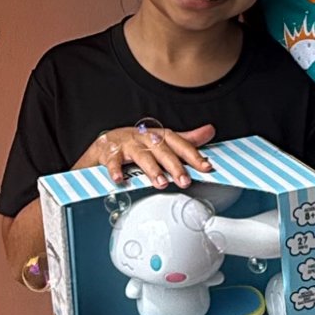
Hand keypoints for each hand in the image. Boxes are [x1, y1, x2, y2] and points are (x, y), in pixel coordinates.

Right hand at [85, 122, 215, 188]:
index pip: (178, 143)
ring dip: (152, 169)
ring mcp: (127, 145)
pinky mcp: (109, 152)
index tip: (205, 166)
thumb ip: (185, 139)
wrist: (105, 142)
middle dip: (174, 166)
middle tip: (185, 181)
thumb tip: (209, 131)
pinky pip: (113, 161)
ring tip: (161, 183)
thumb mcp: (162, 140)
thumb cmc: (137, 143)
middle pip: (162, 150)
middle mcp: (144, 138)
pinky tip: (120, 179)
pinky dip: (115, 170)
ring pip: (141, 156)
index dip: (192, 154)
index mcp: (158, 136)